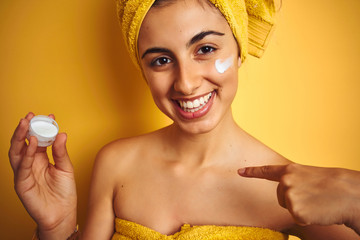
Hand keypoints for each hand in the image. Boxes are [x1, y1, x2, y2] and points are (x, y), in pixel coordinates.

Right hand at [9, 113, 76, 239]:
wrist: (62, 215)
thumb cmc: (64, 193)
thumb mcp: (66, 168)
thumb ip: (61, 152)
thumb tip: (62, 134)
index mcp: (41, 159)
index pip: (39, 139)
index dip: (43, 127)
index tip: (50, 115)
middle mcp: (31, 164)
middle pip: (24, 143)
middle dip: (26, 128)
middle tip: (31, 115)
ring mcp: (24, 173)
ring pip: (17, 152)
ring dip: (20, 137)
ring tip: (26, 123)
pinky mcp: (21, 183)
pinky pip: (22, 167)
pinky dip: (26, 154)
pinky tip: (31, 143)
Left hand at [238, 163, 359, 233]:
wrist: (348, 193)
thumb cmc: (332, 185)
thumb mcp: (309, 176)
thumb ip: (293, 180)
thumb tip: (285, 190)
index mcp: (290, 171)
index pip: (267, 171)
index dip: (252, 172)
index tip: (239, 172)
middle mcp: (285, 181)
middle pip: (280, 197)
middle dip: (293, 199)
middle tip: (313, 196)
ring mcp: (289, 195)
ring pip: (287, 207)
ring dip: (301, 208)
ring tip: (316, 201)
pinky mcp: (295, 210)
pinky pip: (296, 218)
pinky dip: (307, 218)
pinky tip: (317, 210)